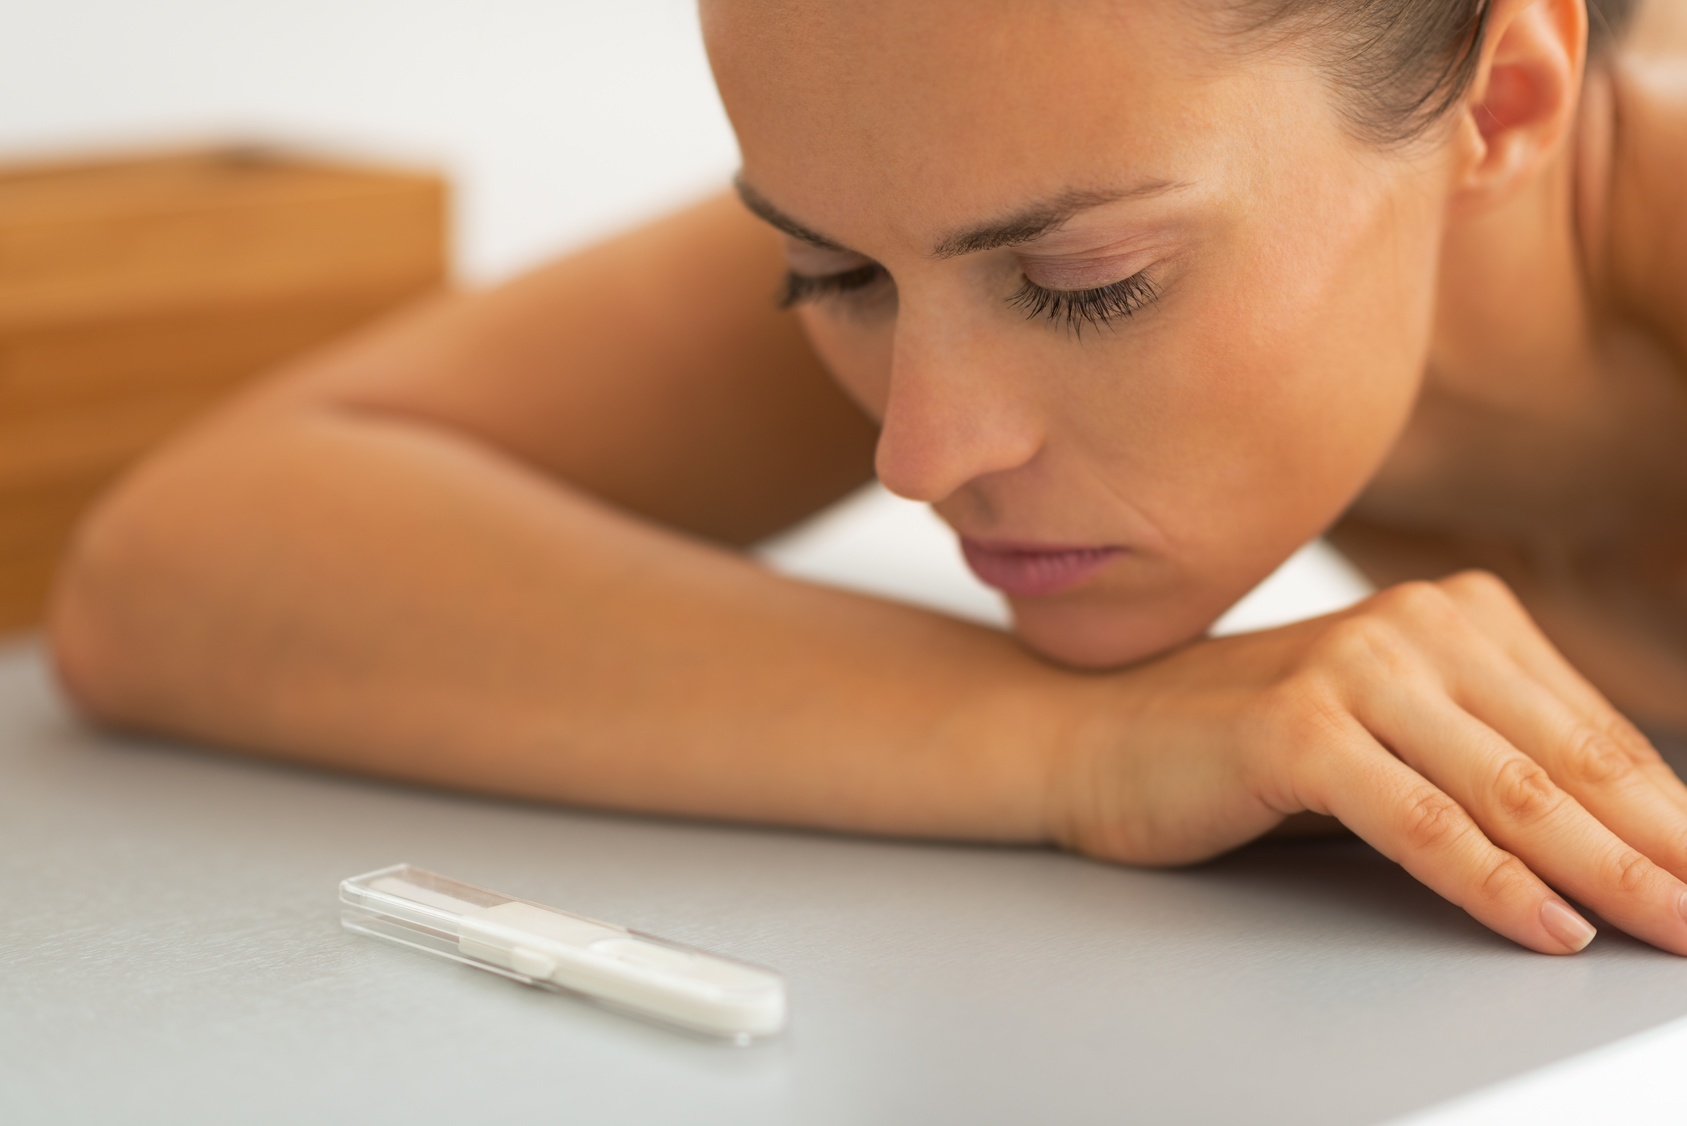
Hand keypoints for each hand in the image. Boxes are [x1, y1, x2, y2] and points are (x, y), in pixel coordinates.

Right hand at [1050, 571, 1686, 954]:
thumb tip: (1621, 838)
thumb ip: (1485, 757)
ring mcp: (1351, 669)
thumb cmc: (1236, 744)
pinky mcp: (1293, 729)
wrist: (1089, 732)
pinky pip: (1419, 820)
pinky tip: (1549, 926)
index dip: (1670, 815)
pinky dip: (1492, 882)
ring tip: (1671, 932)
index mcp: (1451, 614)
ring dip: (1609, 875)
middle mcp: (1411, 625)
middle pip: (1570, 762)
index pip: (1592, 731)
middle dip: (1662, 852)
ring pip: (1511, 791)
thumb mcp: (1383, 733)